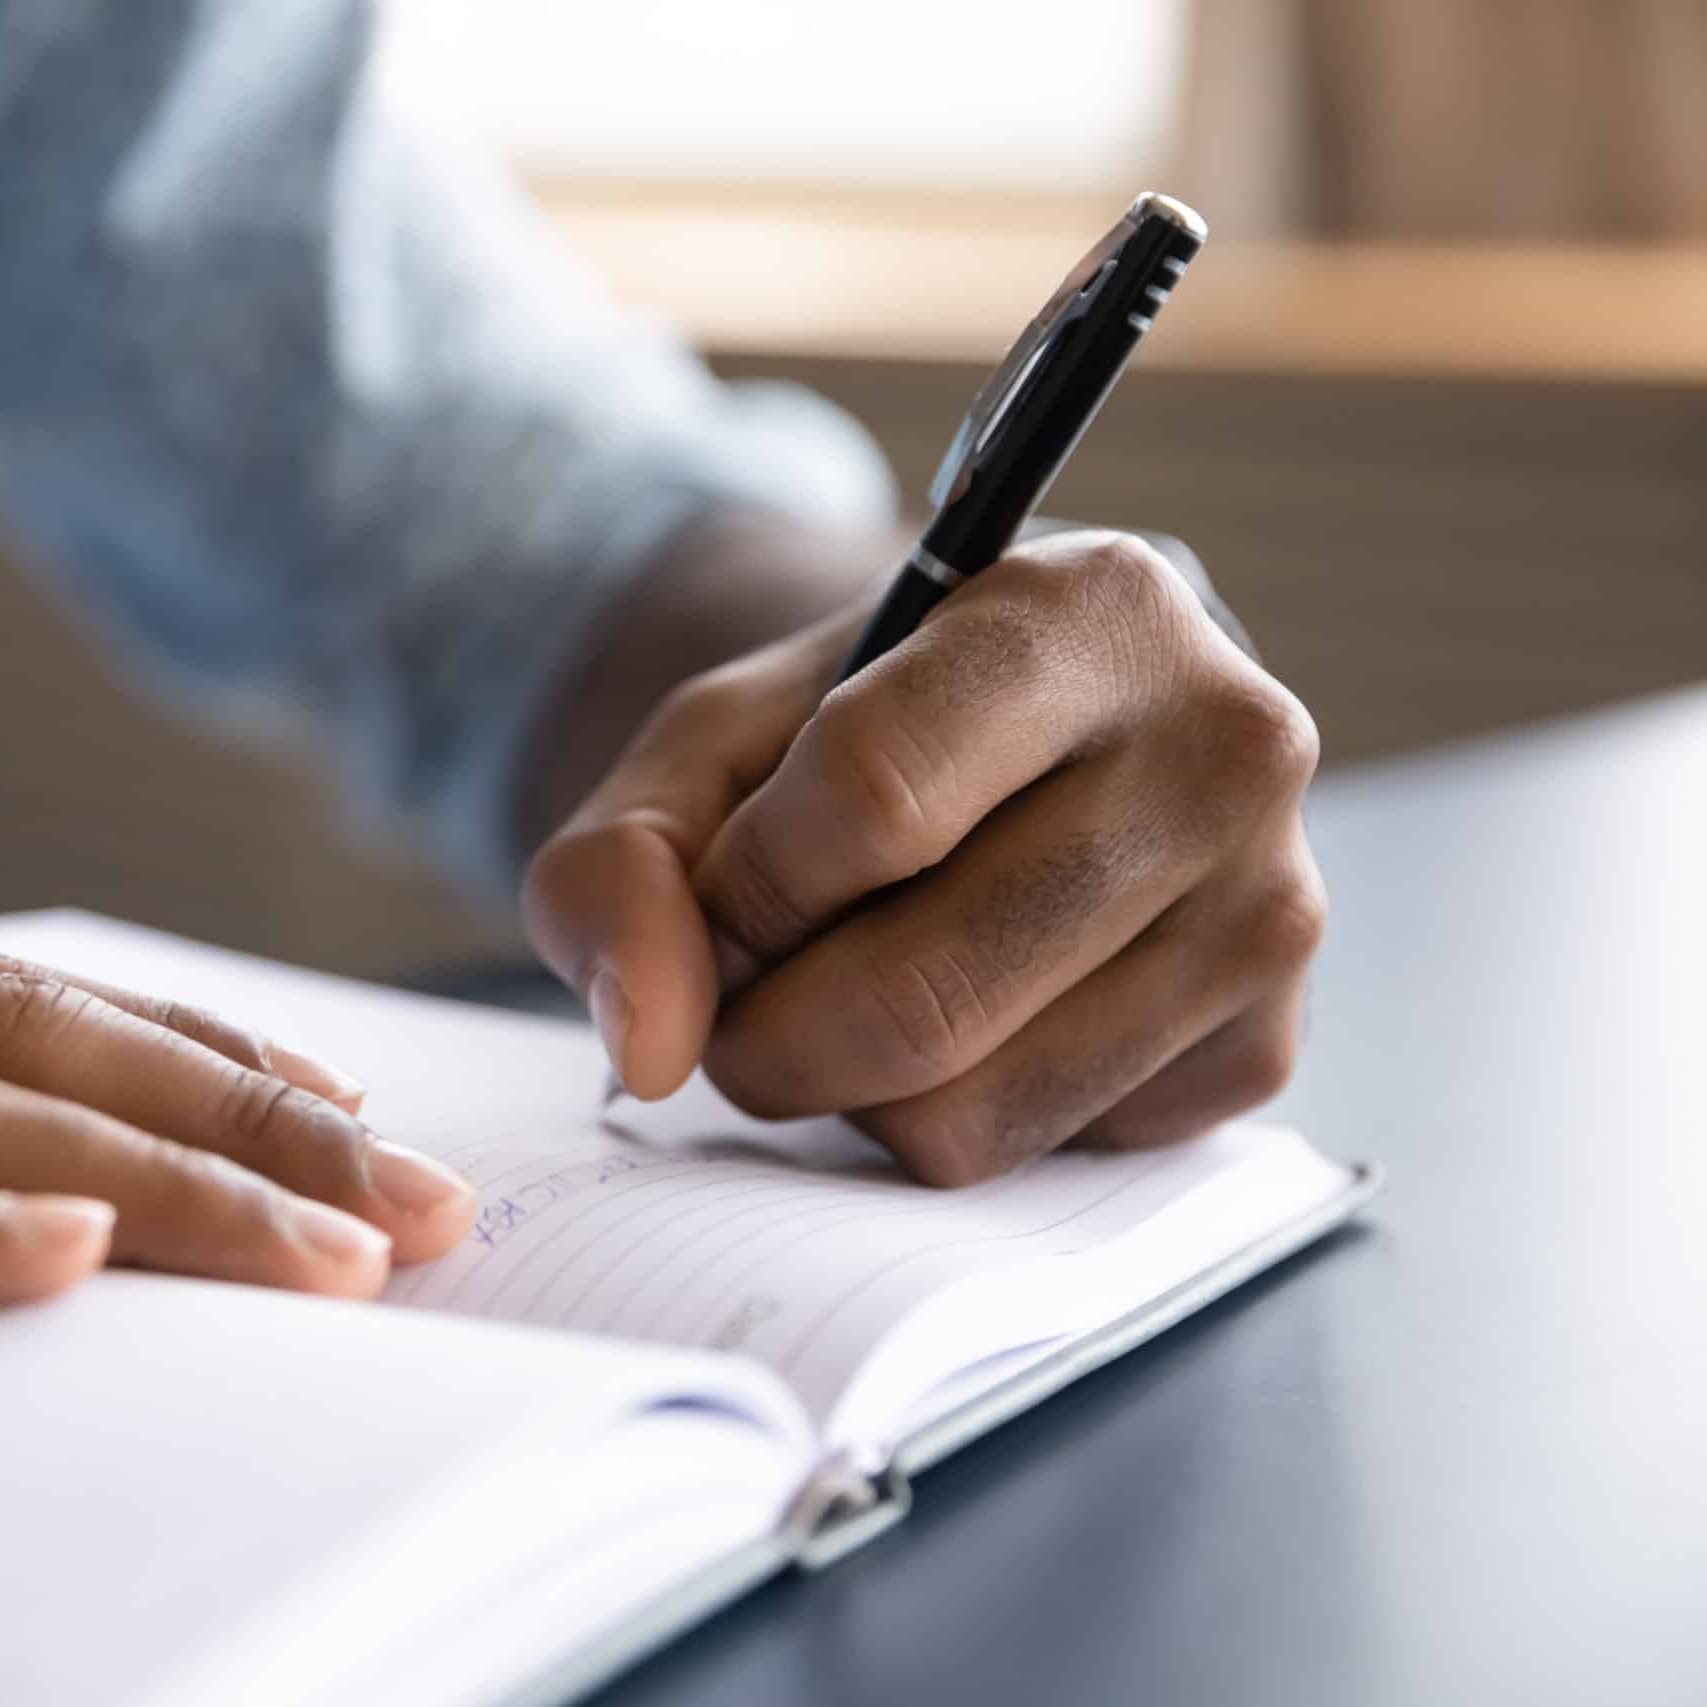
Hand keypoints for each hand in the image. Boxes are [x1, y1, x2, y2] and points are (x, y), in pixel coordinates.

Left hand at [523, 529, 1323, 1185]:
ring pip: (969, 1112)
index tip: (730, 889)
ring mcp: (1271, 910)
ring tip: (853, 989)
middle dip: (768, 1033)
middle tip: (747, 991)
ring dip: (849, 1091)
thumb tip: (653, 1051)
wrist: (1017, 751)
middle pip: (917, 995)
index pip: (872, 803)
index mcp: (1094, 607)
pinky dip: (949, 1119)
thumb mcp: (705, 747)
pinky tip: (967, 1018)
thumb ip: (621, 866)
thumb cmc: (852, 735)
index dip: (748, 888)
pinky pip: (1038, 1161)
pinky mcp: (1267, 1049)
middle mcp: (1226, 746)